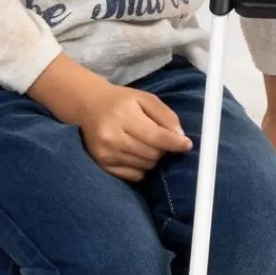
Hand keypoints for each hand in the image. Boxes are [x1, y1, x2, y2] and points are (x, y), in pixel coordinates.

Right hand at [76, 81, 192, 183]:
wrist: (88, 106)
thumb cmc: (121, 101)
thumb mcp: (145, 99)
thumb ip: (165, 115)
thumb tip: (180, 137)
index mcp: (123, 116)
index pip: (155, 136)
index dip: (175, 143)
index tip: (187, 145)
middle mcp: (111, 136)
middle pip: (151, 153)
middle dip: (163, 149)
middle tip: (162, 140)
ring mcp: (105, 153)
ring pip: (145, 166)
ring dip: (153, 158)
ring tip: (147, 144)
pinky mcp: (102, 164)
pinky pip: (134, 175)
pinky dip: (141, 167)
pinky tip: (137, 154)